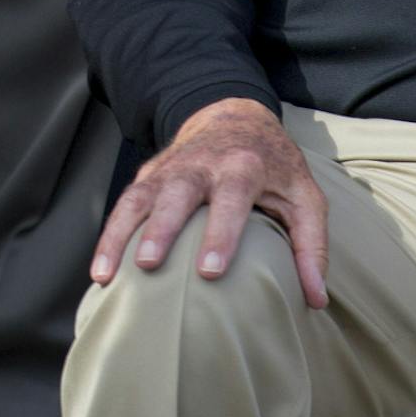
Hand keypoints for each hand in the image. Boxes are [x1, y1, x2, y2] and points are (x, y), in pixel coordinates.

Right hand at [90, 98, 328, 303]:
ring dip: (121, 233)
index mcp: (244, 165)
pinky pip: (126, 203)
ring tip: (107, 275)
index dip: (221, 232)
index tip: (210, 271)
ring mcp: (171, 167)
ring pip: (140, 197)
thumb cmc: (275, 167)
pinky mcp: (150, 175)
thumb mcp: (305, 196)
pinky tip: (100, 270)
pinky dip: (110, 233)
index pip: (232, 196)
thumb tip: (315, 300)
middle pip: (177, 192)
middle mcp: (202, 163)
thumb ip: (311, 245)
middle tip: (149, 265)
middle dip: (161, 228)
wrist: (235, 117)